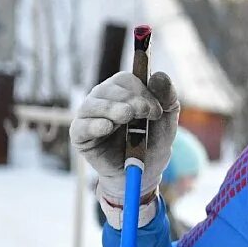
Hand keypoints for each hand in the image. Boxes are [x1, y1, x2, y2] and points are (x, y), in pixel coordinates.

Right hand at [70, 71, 179, 204]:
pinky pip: (81, 126)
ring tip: (126, 116)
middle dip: (130, 100)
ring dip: (112, 109)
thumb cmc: (154, 142)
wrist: (145, 172)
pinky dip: (94, 125)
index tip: (156, 110)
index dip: (141, 91)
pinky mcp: (80, 136)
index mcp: (123, 92)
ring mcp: (90, 117)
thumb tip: (159, 75)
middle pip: (109, 89)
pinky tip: (106, 126)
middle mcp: (103, 100)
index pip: (125, 80)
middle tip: (145, 113)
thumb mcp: (167, 120)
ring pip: (94, 104)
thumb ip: (167, 97)